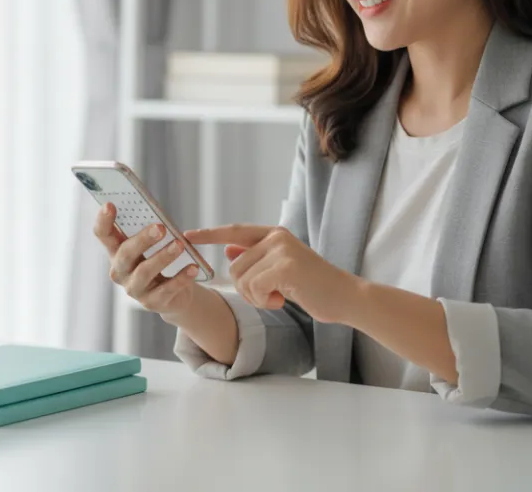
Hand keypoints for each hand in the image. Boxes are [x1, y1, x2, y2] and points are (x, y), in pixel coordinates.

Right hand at [93, 203, 200, 316]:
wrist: (174, 294)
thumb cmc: (159, 261)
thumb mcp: (151, 245)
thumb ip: (149, 230)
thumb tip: (158, 216)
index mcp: (116, 251)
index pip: (103, 235)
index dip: (103, 221)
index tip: (110, 204)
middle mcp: (120, 271)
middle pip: (125, 254)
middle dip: (142, 240)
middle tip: (160, 227)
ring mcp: (134, 289)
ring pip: (144, 272)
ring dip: (163, 257)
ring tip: (179, 245)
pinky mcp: (152, 303)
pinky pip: (166, 289)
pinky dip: (181, 278)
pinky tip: (193, 267)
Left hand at [184, 224, 357, 323]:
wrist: (345, 297)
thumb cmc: (313, 286)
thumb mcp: (281, 269)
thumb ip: (257, 258)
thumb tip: (229, 250)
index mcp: (274, 234)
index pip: (234, 231)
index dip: (209, 234)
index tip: (187, 235)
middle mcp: (276, 237)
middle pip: (235, 268)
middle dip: (247, 290)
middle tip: (272, 295)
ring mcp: (281, 250)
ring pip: (242, 279)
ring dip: (257, 297)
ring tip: (280, 296)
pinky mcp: (285, 267)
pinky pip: (254, 289)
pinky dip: (265, 301)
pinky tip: (284, 300)